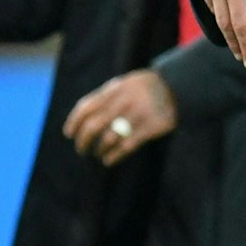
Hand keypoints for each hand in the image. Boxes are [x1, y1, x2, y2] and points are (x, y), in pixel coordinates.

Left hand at [63, 70, 177, 165]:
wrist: (177, 86)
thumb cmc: (143, 88)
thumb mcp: (123, 85)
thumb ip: (104, 97)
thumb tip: (80, 118)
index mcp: (114, 89)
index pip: (86, 107)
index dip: (74, 122)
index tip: (68, 134)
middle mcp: (123, 101)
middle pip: (94, 125)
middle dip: (83, 141)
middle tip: (81, 149)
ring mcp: (137, 114)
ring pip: (109, 138)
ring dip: (99, 149)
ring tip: (97, 154)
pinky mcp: (150, 127)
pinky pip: (127, 146)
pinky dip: (114, 155)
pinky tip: (108, 160)